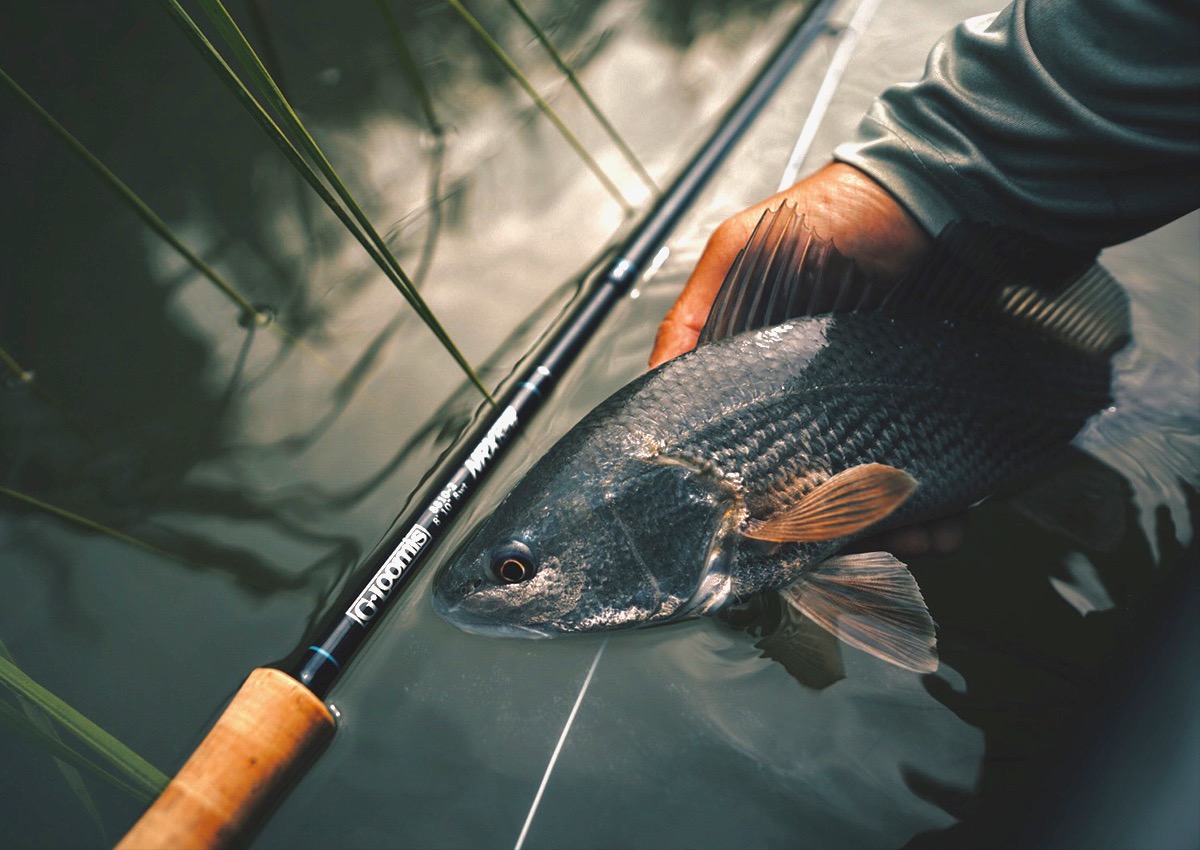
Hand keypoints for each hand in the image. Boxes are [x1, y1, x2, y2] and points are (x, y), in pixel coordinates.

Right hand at [651, 162, 965, 557]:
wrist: (927, 199)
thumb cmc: (826, 220)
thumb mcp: (735, 255)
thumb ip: (691, 320)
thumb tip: (652, 390)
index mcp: (763, 386)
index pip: (750, 458)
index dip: (754, 501)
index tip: (762, 533)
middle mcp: (816, 411)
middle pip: (813, 496)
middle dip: (828, 531)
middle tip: (846, 543)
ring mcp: (875, 420)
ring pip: (872, 503)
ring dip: (887, 532)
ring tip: (907, 540)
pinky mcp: (930, 421)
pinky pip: (934, 485)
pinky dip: (941, 517)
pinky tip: (945, 525)